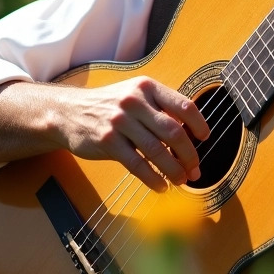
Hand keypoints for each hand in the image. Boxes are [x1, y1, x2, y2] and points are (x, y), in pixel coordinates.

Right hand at [55, 77, 209, 192]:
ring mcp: (120, 122)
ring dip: (174, 170)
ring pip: (157, 151)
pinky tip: (161, 186)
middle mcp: (135, 101)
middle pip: (174, 131)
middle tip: (195, 168)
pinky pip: (137, 165)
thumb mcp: (135, 94)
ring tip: (181, 180)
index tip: (205, 139)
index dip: (198, 124)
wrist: (68, 112)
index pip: (184, 105)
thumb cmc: (109, 105)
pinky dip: (153, 178)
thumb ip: (160, 108)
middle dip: (189, 154)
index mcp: (147, 87)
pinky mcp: (108, 142)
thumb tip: (190, 132)